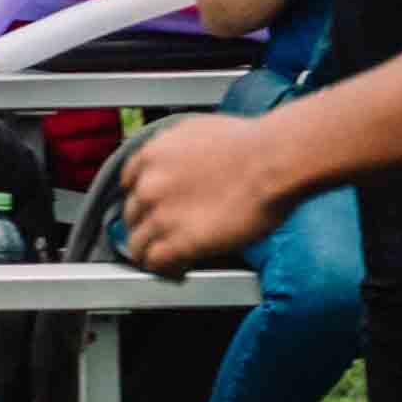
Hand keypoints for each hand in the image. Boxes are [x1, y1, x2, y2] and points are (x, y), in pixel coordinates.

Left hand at [115, 112, 292, 271]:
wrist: (272, 160)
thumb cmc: (251, 143)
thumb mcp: (199, 130)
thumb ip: (178, 148)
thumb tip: (181, 161)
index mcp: (152, 154)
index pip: (129, 183)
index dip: (143, 199)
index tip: (152, 208)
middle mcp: (149, 185)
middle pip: (133, 216)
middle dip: (148, 225)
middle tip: (166, 234)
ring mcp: (161, 215)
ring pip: (138, 245)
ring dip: (152, 253)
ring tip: (170, 260)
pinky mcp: (179, 242)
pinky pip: (156, 264)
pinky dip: (165, 270)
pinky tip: (178, 270)